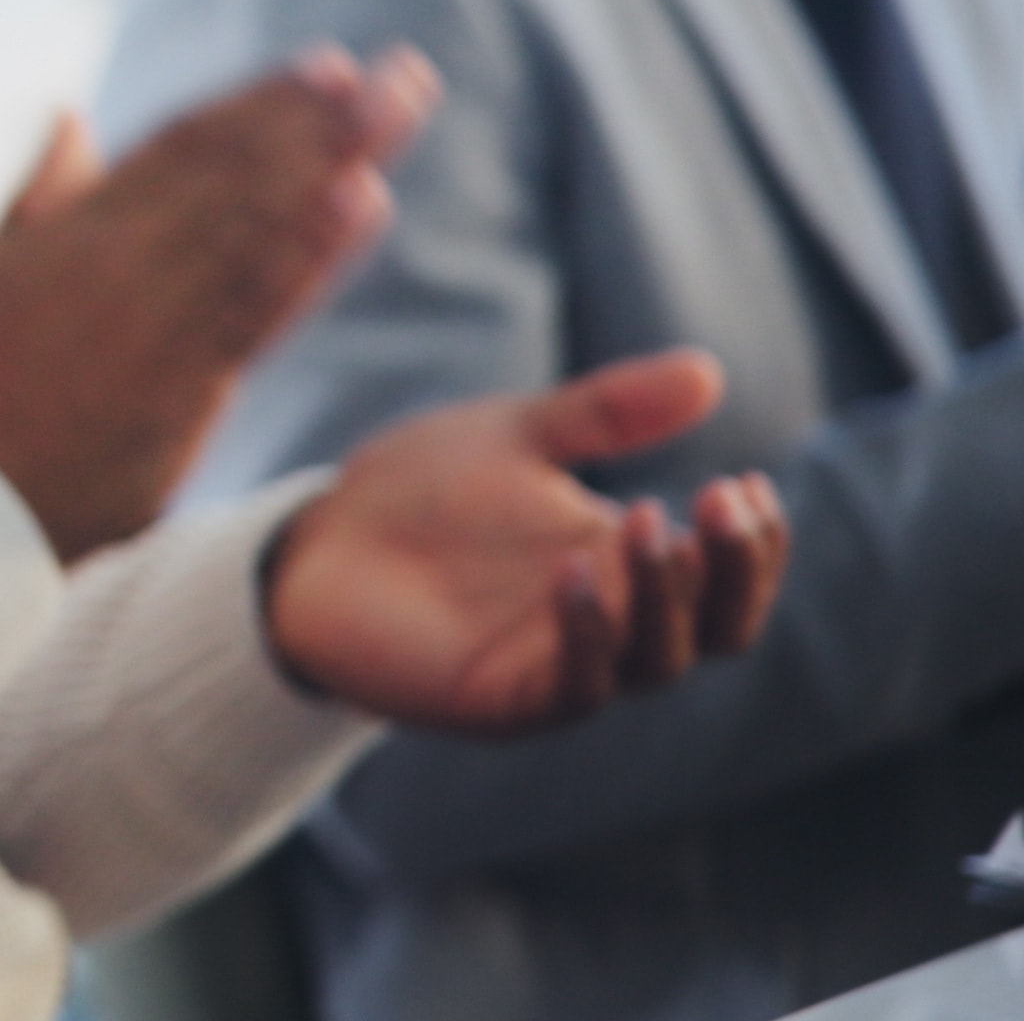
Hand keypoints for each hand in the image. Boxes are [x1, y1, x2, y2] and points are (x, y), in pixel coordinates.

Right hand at [0, 48, 435, 561]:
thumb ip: (40, 194)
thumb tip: (73, 114)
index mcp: (74, 233)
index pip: (183, 150)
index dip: (258, 104)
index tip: (326, 65)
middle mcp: (119, 263)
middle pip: (236, 175)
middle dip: (321, 120)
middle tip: (398, 74)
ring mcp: (152, 322)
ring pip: (256, 223)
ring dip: (335, 161)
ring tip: (399, 110)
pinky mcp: (181, 385)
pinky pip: (257, 305)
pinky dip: (314, 250)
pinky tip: (364, 201)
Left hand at [263, 348, 790, 735]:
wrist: (315, 539)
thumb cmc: (418, 491)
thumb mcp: (516, 435)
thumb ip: (606, 411)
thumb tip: (707, 371)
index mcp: (626, 566)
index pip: (726, 578)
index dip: (754, 544)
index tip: (746, 483)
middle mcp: (612, 624)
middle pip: (716, 627)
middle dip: (734, 571)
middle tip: (723, 502)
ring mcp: (561, 666)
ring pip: (656, 660)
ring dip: (663, 594)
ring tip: (651, 519)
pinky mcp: (504, 698)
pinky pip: (573, 683)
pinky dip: (585, 632)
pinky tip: (573, 573)